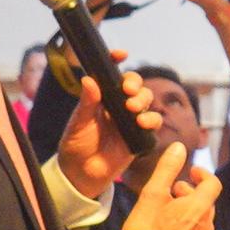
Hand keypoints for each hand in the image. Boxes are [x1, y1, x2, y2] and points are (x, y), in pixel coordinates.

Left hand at [55, 68, 168, 193]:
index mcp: (101, 98)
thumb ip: (86, 103)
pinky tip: (142, 122)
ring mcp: (130, 120)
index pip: (111, 74)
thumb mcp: (78, 123)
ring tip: (133, 108)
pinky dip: (151, 119)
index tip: (121, 54)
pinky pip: (153, 123)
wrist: (82, 175)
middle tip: (128, 90)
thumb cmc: (76, 146)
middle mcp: (118, 105)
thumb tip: (88, 80)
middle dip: (135, 83)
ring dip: (143, 99)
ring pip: (145, 100)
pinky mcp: (139, 136)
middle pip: (135, 85)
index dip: (116, 61)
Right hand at [125, 147, 223, 229]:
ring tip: (166, 208)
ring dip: (187, 208)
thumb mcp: (153, 193)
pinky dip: (185, 224)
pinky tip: (165, 227)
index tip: (190, 171)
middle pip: (206, 201)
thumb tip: (180, 147)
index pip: (214, 184)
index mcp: (199, 209)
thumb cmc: (144, 228)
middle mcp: (205, 226)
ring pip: (200, 217)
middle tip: (171, 190)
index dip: (203, 174)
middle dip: (191, 191)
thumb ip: (168, 169)